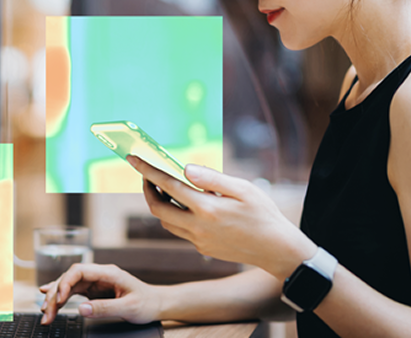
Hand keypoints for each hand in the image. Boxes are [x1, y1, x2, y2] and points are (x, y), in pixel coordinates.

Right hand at [39, 263, 162, 324]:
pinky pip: (74, 292)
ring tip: (46, 313)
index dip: (65, 283)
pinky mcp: (94, 291)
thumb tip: (81, 309)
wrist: (156, 304)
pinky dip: (62, 298)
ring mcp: (96, 282)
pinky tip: (51, 301)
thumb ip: (104, 308)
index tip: (59, 300)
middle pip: (70, 278)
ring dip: (56, 298)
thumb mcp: (128, 308)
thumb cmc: (146, 303)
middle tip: (47, 313)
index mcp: (108, 273)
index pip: (79, 271)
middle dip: (56, 294)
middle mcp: (99, 275)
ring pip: (69, 285)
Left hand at [127, 155, 315, 279]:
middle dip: (147, 189)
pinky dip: (176, 216)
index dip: (147, 171)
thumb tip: (185, 168)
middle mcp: (198, 227)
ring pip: (166, 222)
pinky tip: (186, 205)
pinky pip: (180, 231)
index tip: (134, 159)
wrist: (277, 250)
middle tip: (146, 175)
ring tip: (165, 187)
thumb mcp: (243, 189)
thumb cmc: (263, 214)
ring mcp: (199, 241)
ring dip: (160, 204)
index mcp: (207, 208)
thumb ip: (212, 178)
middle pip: (157, 209)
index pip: (168, 186)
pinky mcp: (203, 248)